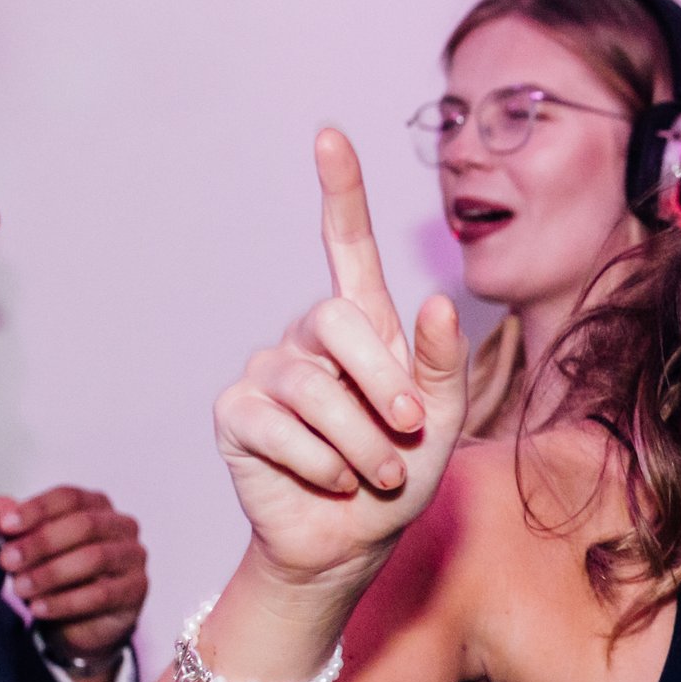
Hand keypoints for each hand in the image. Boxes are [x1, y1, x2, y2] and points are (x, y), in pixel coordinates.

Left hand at [0, 487, 148, 662]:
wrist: (78, 621)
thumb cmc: (54, 572)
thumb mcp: (27, 546)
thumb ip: (12, 525)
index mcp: (96, 506)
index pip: (69, 498)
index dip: (36, 509)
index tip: (5, 526)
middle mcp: (121, 527)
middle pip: (85, 525)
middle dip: (41, 543)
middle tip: (7, 561)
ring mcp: (133, 559)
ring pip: (95, 558)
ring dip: (51, 573)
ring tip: (20, 588)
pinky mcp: (135, 592)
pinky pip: (102, 595)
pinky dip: (65, 603)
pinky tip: (39, 609)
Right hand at [214, 130, 468, 591]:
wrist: (351, 544)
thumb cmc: (399, 477)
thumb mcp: (442, 423)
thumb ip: (444, 366)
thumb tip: (438, 303)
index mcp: (362, 328)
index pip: (346, 246)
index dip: (340, 192)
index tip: (330, 137)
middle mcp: (308, 338)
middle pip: (336, 321)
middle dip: (383, 384)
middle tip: (407, 432)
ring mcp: (267, 371)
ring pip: (314, 389)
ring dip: (362, 444)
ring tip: (376, 474)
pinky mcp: (236, 412)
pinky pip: (279, 426)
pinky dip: (321, 464)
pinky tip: (328, 481)